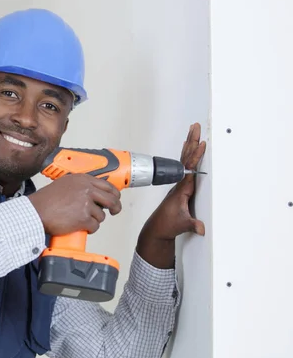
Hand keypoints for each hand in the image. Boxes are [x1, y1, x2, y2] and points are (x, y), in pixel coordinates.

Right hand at [27, 174, 121, 235]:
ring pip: (101, 216)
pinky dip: (89, 229)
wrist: (36, 212)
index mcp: (82, 180)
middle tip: (114, 212)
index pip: (108, 185)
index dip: (114, 194)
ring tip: (81, 220)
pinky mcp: (84, 218)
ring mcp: (86, 204)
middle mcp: (86, 189)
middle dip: (115, 208)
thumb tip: (93, 192)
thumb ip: (80, 186)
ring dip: (94, 220)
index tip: (115, 199)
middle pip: (111, 200)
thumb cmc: (46, 200)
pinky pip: (95, 226)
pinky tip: (80, 227)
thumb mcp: (64, 184)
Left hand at [141, 123, 206, 240]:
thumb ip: (192, 224)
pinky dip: (187, 155)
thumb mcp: (182, 225)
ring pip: (184, 160)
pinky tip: (188, 149)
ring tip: (193, 131)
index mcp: (181, 189)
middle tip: (195, 127)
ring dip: (189, 145)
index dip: (195, 156)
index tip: (200, 144)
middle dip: (191, 142)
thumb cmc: (168, 225)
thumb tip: (201, 227)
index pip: (189, 168)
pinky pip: (183, 166)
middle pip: (186, 159)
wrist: (157, 229)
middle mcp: (179, 183)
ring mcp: (178, 184)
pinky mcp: (179, 186)